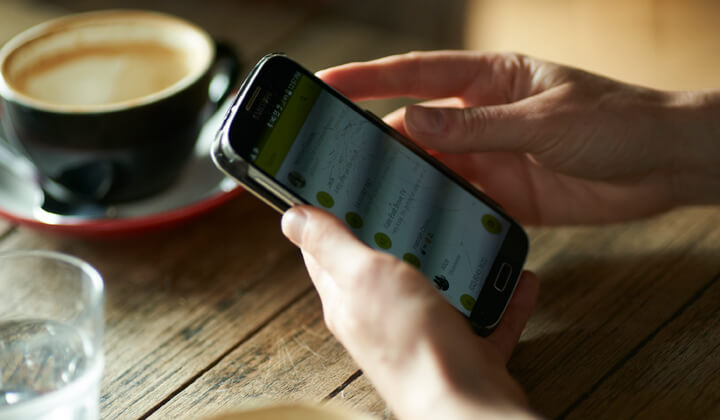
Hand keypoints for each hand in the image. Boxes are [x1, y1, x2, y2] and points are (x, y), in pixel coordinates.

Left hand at [282, 206, 539, 419]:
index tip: (340, 186)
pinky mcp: (461, 347)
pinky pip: (482, 314)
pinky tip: (516, 278)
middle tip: (411, 195)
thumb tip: (293, 216)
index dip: (326, 215)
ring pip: (435, 287)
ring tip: (467, 227)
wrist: (465, 404)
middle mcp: (380, 316)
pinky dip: (499, 296)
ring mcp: (422, 332)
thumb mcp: (364, 277)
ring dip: (451, 259)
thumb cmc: (411, 344)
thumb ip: (331, 245)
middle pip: (382, 265)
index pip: (325, 250)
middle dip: (395, 230)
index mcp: (348, 297)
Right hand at [318, 51, 719, 224]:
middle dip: (372, 141)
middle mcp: (481, 117)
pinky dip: (434, 211)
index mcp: (488, 80)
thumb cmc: (616, 121)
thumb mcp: (543, 120)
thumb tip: (414, 124)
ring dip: (402, 183)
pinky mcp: (502, 194)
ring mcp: (489, 157)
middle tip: (328, 159)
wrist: (665, 165)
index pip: (414, 75)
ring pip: (430, 168)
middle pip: (413, 127)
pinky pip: (456, 201)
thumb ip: (477, 127)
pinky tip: (412, 223)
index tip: (322, 83)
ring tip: (363, 199)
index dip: (364, 78)